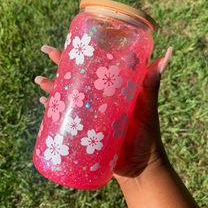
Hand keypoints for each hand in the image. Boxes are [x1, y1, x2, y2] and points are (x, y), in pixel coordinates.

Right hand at [34, 45, 172, 181]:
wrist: (139, 168)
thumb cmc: (147, 135)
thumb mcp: (148, 106)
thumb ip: (153, 83)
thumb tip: (167, 53)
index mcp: (113, 89)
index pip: (95, 65)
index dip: (84, 52)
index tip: (71, 39)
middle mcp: (99, 98)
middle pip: (76, 76)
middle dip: (60, 63)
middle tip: (47, 51)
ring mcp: (89, 114)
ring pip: (66, 95)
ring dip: (51, 86)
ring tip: (40, 80)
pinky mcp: (82, 130)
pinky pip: (63, 117)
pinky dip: (52, 110)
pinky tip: (42, 103)